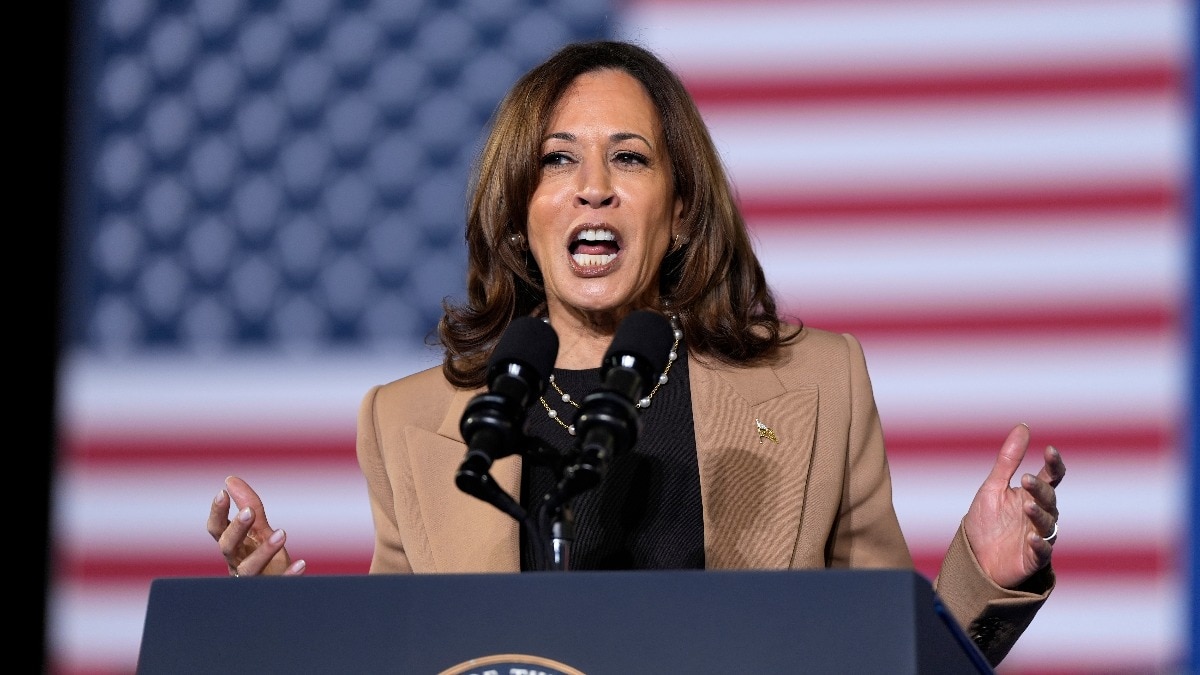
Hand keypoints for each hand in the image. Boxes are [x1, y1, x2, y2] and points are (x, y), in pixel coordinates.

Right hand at [207, 475, 305, 576]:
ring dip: (264, 551)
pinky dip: (288, 575)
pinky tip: (301, 563)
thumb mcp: (258, 529)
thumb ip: (249, 505)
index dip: (217, 513)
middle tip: (249, 512)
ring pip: (250, 568)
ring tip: (282, 533)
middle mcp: (237, 562)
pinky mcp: (271, 588)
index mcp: (233, 545)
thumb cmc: (263, 556)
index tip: (222, 493)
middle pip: (228, 547)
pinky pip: (278, 584)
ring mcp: (252, 578)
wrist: (278, 586)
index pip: (217, 529)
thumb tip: (230, 479)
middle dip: (236, 529)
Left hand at [963, 424, 1064, 588]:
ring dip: (1038, 514)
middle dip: (1039, 489)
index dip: (1053, 463)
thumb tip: (1024, 427)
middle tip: (1025, 480)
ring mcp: (1039, 536)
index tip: (1049, 450)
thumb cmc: (987, 521)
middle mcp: (1040, 513)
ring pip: (1047, 523)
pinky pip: (1042, 551)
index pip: (1051, 476)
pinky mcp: (1033, 558)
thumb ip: (1008, 459)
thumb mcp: (993, 487)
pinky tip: (1031, 538)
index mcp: (1032, 495)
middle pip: (1048, 498)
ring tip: (1026, 506)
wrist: (974, 557)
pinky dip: (1038, 545)